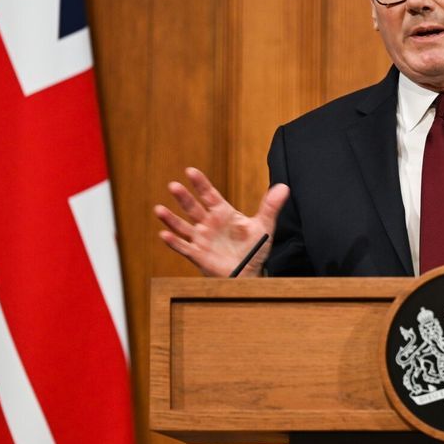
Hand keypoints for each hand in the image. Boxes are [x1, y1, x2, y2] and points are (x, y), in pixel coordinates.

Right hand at [154, 167, 289, 276]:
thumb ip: (271, 206)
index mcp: (223, 213)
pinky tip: (164, 235)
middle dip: (183, 197)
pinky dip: (174, 242)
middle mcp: (209, 223)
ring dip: (171, 219)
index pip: (209, 195)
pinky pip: (184, 248)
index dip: (200, 183)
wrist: (250, 272)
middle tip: (173, 185)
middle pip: (193, 208)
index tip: (190, 171)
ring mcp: (202, 239)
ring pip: (183, 227)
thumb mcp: (264, 226)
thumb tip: (284, 186)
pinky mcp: (198, 255)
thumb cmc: (254, 248)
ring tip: (159, 210)